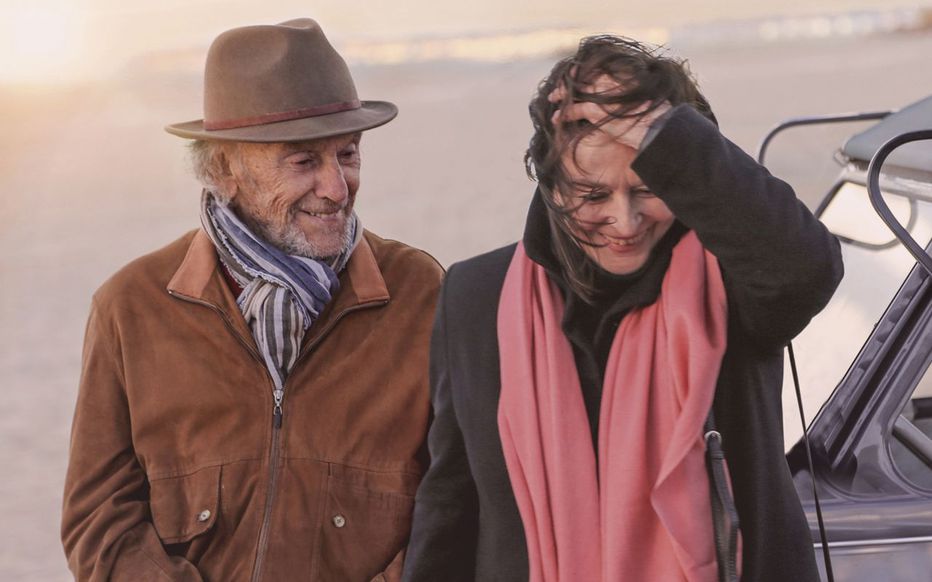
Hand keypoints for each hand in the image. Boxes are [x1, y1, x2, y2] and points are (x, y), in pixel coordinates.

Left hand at [549, 74, 671, 149]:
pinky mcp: (597, 111)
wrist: (657, 129)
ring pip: (576, 91)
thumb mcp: (645, 99)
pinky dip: (564, 114)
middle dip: (570, 80)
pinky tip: (556, 119)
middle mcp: (612, 83)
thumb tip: (630, 96)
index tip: (574, 73)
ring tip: (552, 98)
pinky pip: (574, 109)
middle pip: (584, 77)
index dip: (584, 71)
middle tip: (560, 85)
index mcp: (623, 77)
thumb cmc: (656, 118)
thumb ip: (633, 93)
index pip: (598, 70)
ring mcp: (603, 96)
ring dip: (562, 94)